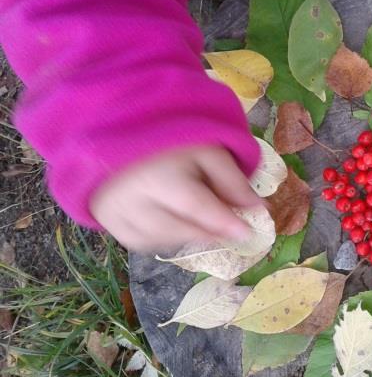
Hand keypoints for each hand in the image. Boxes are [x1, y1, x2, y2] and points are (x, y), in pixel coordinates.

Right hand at [90, 146, 260, 251]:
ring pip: (163, 240)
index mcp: (157, 174)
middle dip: (210, 232)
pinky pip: (144, 243)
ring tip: (203, 221)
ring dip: (190, 236)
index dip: (224, 222)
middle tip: (230, 229)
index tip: (248, 232)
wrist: (118, 133)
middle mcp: (131, 198)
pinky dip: (166, 239)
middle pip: (180, 229)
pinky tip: (176, 223)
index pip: (195, 206)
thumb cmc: (169, 141)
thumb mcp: (207, 149)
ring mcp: (116, 214)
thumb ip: (232, 179)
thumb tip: (258, 209)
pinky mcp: (109, 223)